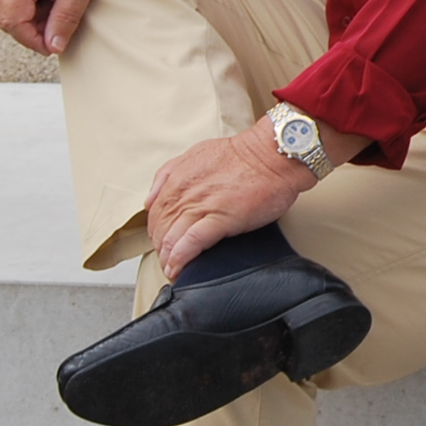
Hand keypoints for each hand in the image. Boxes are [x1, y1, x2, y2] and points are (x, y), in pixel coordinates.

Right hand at [0, 0, 149, 55]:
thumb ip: (64, 19)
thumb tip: (53, 48)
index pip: (12, 21)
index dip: (32, 40)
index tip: (54, 47)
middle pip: (6, 18)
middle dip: (30, 31)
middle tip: (58, 30)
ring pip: (7, 9)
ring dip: (30, 18)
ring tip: (58, 7)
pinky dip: (29, 5)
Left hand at [144, 125, 310, 277]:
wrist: (273, 156)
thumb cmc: (244, 155)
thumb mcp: (197, 154)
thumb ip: (170, 174)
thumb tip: (152, 198)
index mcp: (178, 178)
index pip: (155, 212)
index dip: (156, 231)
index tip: (162, 242)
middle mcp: (185, 192)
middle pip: (160, 228)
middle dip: (161, 248)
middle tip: (166, 260)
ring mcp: (202, 206)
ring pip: (172, 238)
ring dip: (168, 258)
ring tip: (171, 270)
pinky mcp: (220, 218)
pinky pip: (191, 243)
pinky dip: (181, 259)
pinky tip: (179, 269)